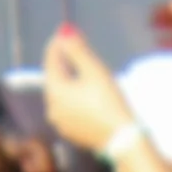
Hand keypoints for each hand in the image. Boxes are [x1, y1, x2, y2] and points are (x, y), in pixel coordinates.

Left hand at [44, 26, 133, 156]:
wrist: (122, 140)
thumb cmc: (109, 102)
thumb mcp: (93, 70)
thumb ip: (77, 49)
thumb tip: (65, 31)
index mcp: (54, 91)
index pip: (50, 59)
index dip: (58, 43)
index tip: (64, 31)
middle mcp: (51, 107)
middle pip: (54, 77)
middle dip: (63, 61)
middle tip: (72, 47)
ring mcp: (60, 122)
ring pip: (60, 93)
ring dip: (68, 79)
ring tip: (79, 68)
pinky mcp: (70, 133)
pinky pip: (66, 107)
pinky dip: (72, 96)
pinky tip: (83, 91)